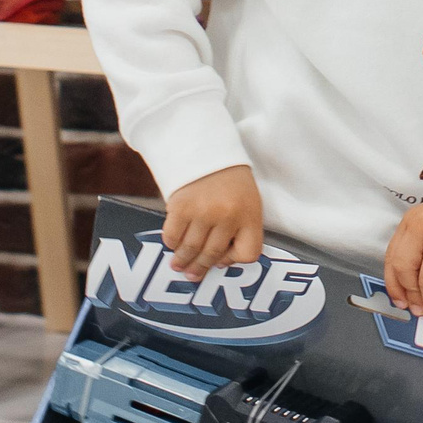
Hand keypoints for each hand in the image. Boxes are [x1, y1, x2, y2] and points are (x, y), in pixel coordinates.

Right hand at [162, 164, 260, 279]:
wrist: (205, 147)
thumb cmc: (228, 178)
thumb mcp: (247, 200)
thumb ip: (241, 228)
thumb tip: (220, 260)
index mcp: (251, 214)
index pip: (249, 254)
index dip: (234, 260)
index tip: (222, 259)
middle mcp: (228, 216)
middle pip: (215, 255)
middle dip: (201, 268)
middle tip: (192, 275)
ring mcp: (203, 213)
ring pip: (192, 249)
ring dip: (183, 261)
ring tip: (178, 265)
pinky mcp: (181, 208)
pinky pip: (173, 236)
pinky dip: (171, 243)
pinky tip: (172, 244)